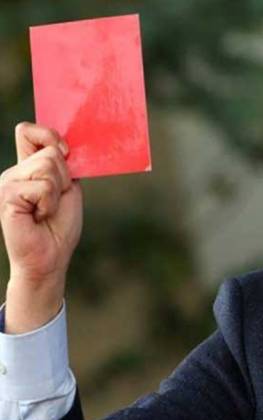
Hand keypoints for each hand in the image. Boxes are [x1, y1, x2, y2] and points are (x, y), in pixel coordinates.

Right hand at [0, 122, 82, 333]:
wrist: (51, 257)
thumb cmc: (59, 225)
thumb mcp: (66, 188)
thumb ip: (62, 164)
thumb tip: (61, 144)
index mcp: (26, 166)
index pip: (28, 131)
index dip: (50, 137)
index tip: (65, 156)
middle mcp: (13, 171)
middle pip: (50, 152)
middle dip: (63, 178)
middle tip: (54, 200)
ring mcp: (6, 183)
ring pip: (47, 167)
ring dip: (56, 192)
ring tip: (46, 209)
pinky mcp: (6, 196)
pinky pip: (42, 187)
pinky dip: (49, 204)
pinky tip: (38, 217)